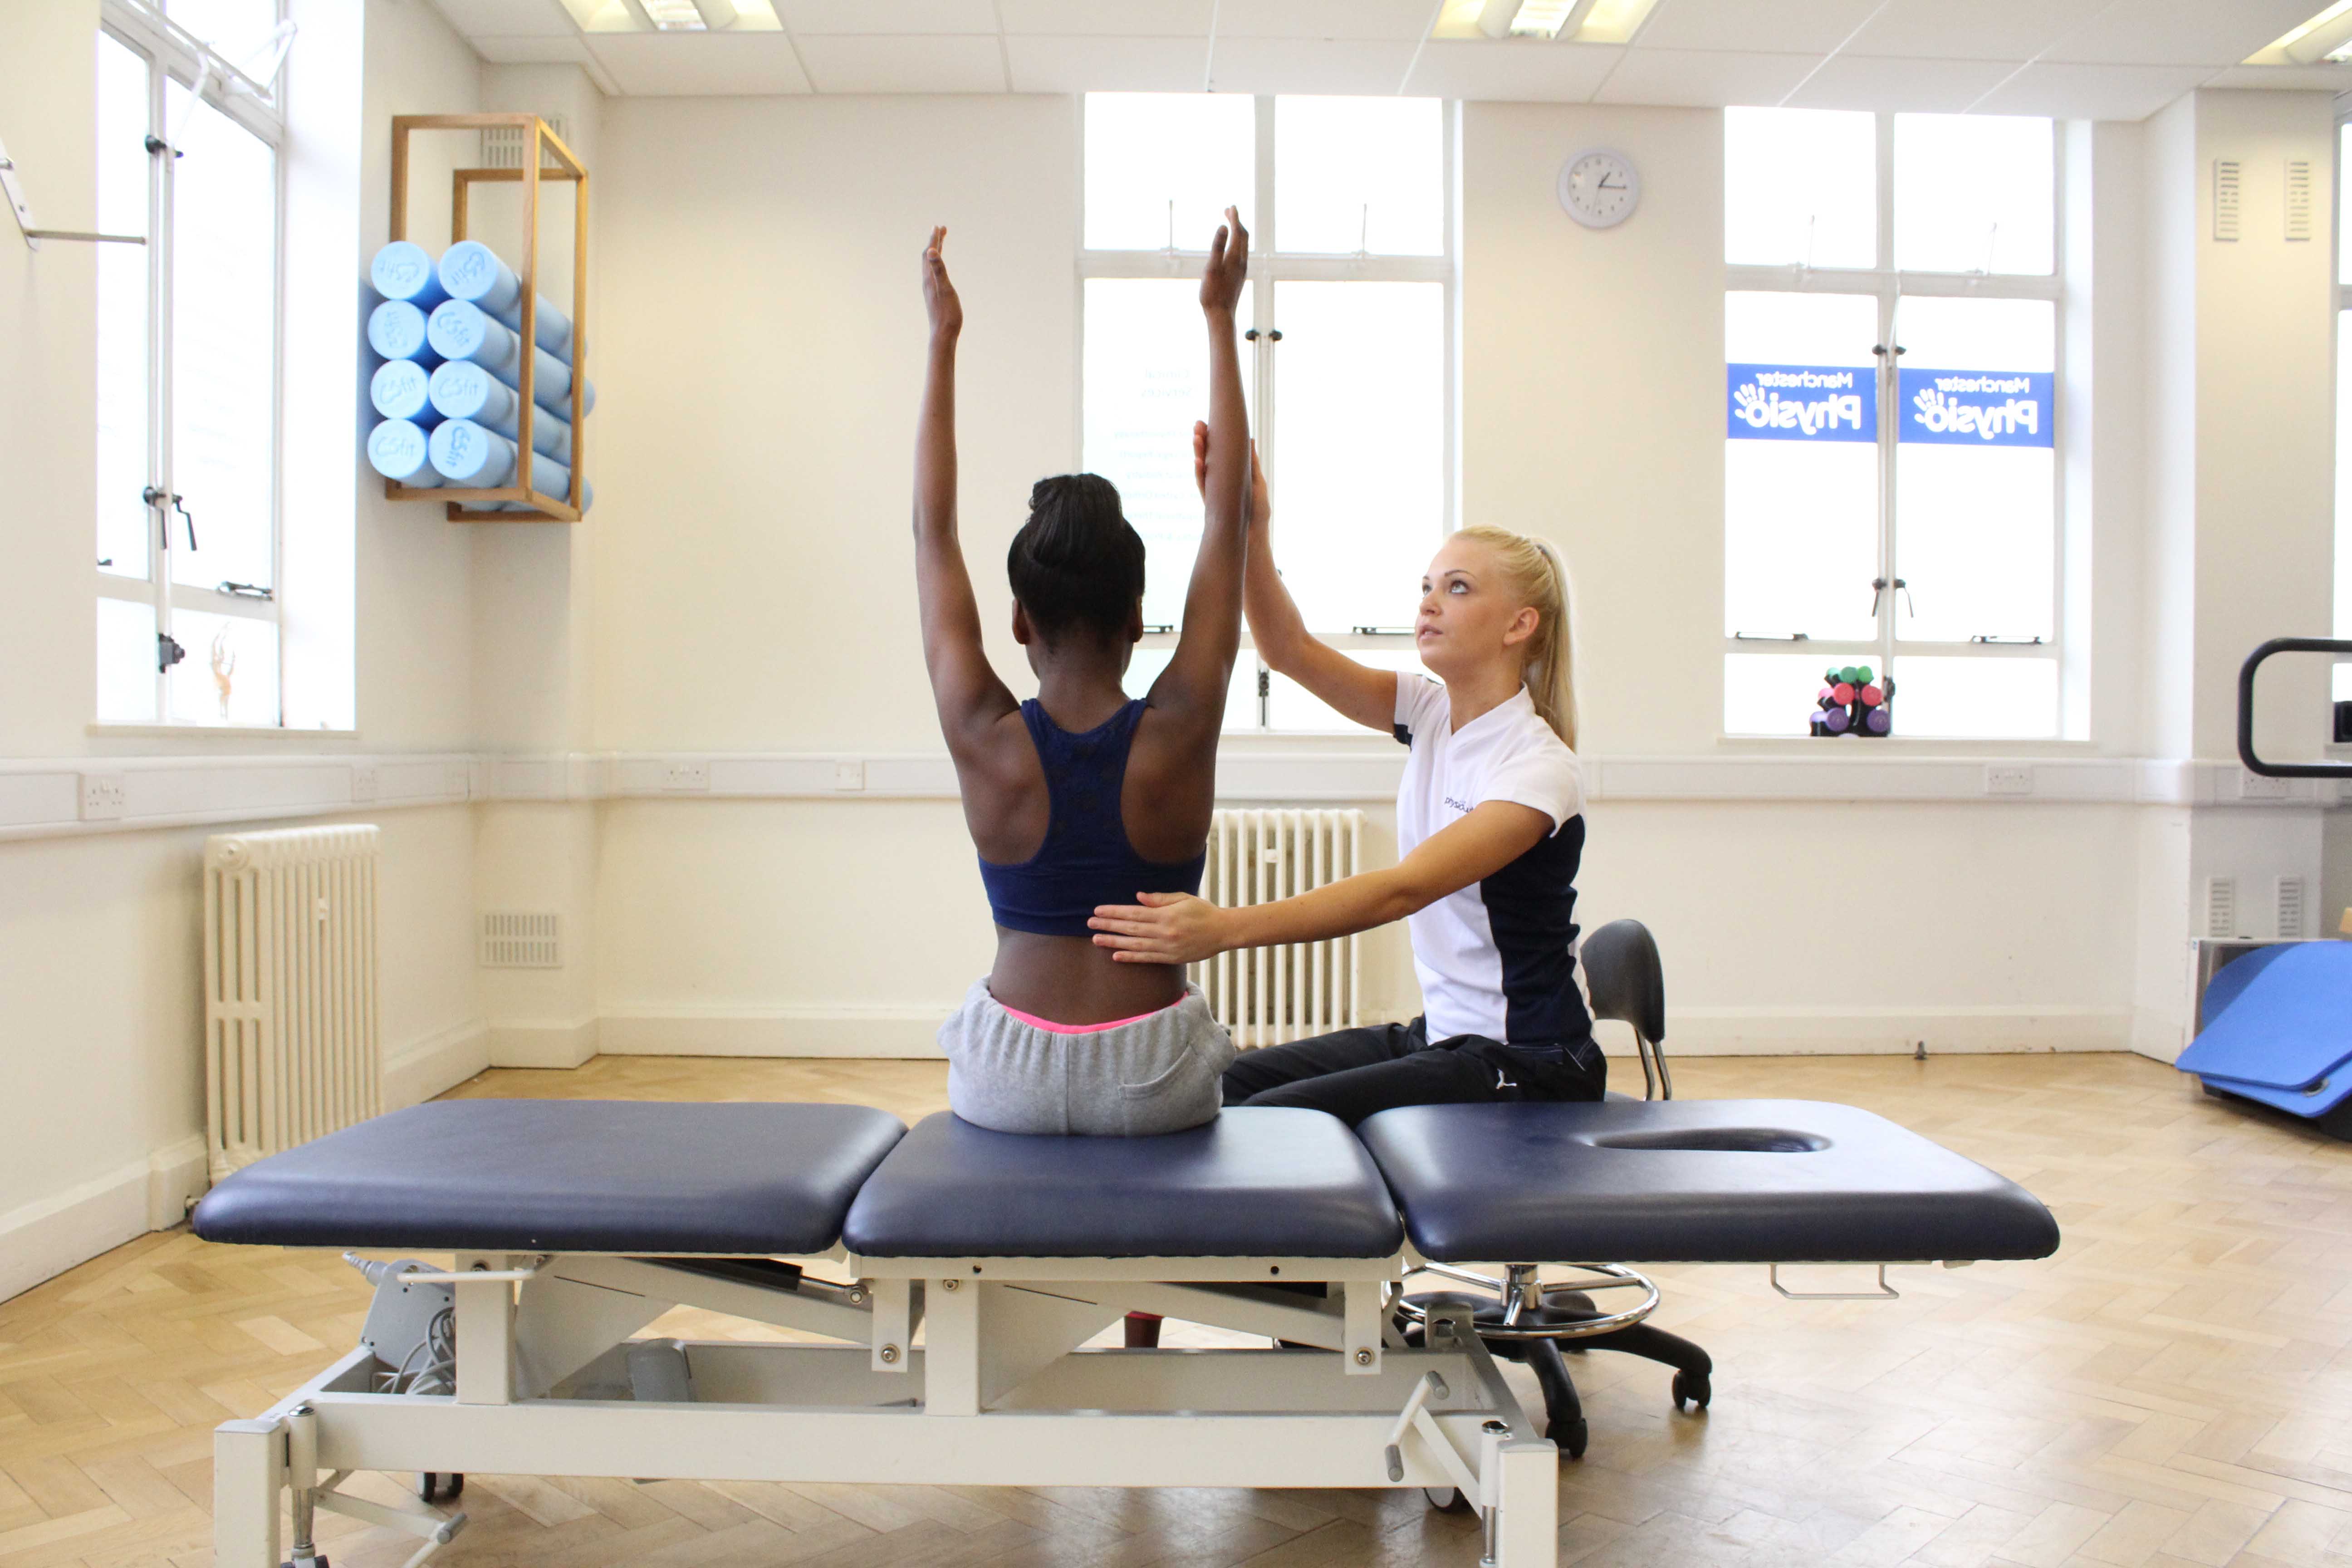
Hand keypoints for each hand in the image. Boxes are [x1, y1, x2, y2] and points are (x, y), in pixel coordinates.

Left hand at [922, 226, 961, 337]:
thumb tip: (931, 250)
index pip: (929, 252)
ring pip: (929, 265)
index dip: (934, 238)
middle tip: (941, 229)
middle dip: (934, 241)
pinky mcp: (933, 295)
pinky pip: (932, 274)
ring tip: (939, 244)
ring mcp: (929, 288)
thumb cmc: (947, 314)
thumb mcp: (945, 289)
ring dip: (934, 252)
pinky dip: (936, 265)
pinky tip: (938, 269)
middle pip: (927, 256)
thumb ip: (939, 269)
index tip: (939, 226)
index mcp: (929, 277)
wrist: (942, 334)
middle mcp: (927, 281)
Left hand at [1090, 891, 1229, 964]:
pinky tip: (1116, 956)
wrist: (1223, 932)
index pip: (1134, 913)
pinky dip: (1130, 957)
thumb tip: (1138, 897)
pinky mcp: (1170, 958)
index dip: (1114, 912)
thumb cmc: (1203, 911)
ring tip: (1096, 940)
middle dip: (1108, 925)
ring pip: (1134, 945)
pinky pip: (1146, 958)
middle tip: (1090, 924)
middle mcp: (1163, 932)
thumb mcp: (1183, 899)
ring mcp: (1166, 947)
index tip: (1098, 911)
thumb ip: (1160, 899)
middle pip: (1130, 928)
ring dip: (1114, 942)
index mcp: (1165, 915)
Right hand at [1193, 424, 1268, 525]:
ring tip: (1196, 437)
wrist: (1253, 539)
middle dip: (1202, 442)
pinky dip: (1200, 474)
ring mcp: (1213, 492)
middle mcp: (1219, 481)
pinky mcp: (1210, 503)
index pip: (1218, 452)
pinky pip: (1202, 487)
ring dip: (1198, 454)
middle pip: (1207, 458)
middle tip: (1198, 424)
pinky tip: (1198, 462)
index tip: (1208, 422)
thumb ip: (1251, 463)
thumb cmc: (1258, 512)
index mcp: (1230, 474)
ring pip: (1202, 470)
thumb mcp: (1257, 482)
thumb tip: (1250, 439)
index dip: (1212, 438)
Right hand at [1199, 206, 1247, 314]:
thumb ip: (1217, 246)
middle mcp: (1241, 262)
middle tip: (1228, 210)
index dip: (1234, 218)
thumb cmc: (1213, 294)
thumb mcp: (1211, 268)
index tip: (1231, 206)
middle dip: (1237, 222)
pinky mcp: (1238, 276)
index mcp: (1235, 258)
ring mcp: (1241, 270)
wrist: (1221, 316)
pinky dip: (1237, 243)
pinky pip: (1241, 253)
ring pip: (1243, 245)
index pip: (1238, 232)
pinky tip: (1230, 247)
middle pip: (1243, 236)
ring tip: (1229, 224)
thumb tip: (1224, 226)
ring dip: (1237, 232)